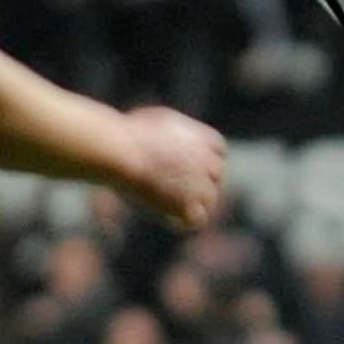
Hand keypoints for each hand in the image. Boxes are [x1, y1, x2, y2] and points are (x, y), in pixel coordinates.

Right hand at [113, 105, 226, 231]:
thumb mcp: (157, 121)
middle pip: (217, 175)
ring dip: (195, 203)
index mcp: (203, 137)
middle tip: (182, 189)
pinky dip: (184, 222)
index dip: (207, 160)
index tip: (193, 166)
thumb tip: (165, 136)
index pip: (219, 151)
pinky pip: (197, 220)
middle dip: (202, 181)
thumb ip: (171, 132)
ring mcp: (199, 184)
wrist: (124, 151)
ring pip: (210, 200)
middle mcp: (207, 161)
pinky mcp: (186, 204)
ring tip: (173, 207)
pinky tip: (168, 220)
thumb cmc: (131, 133)